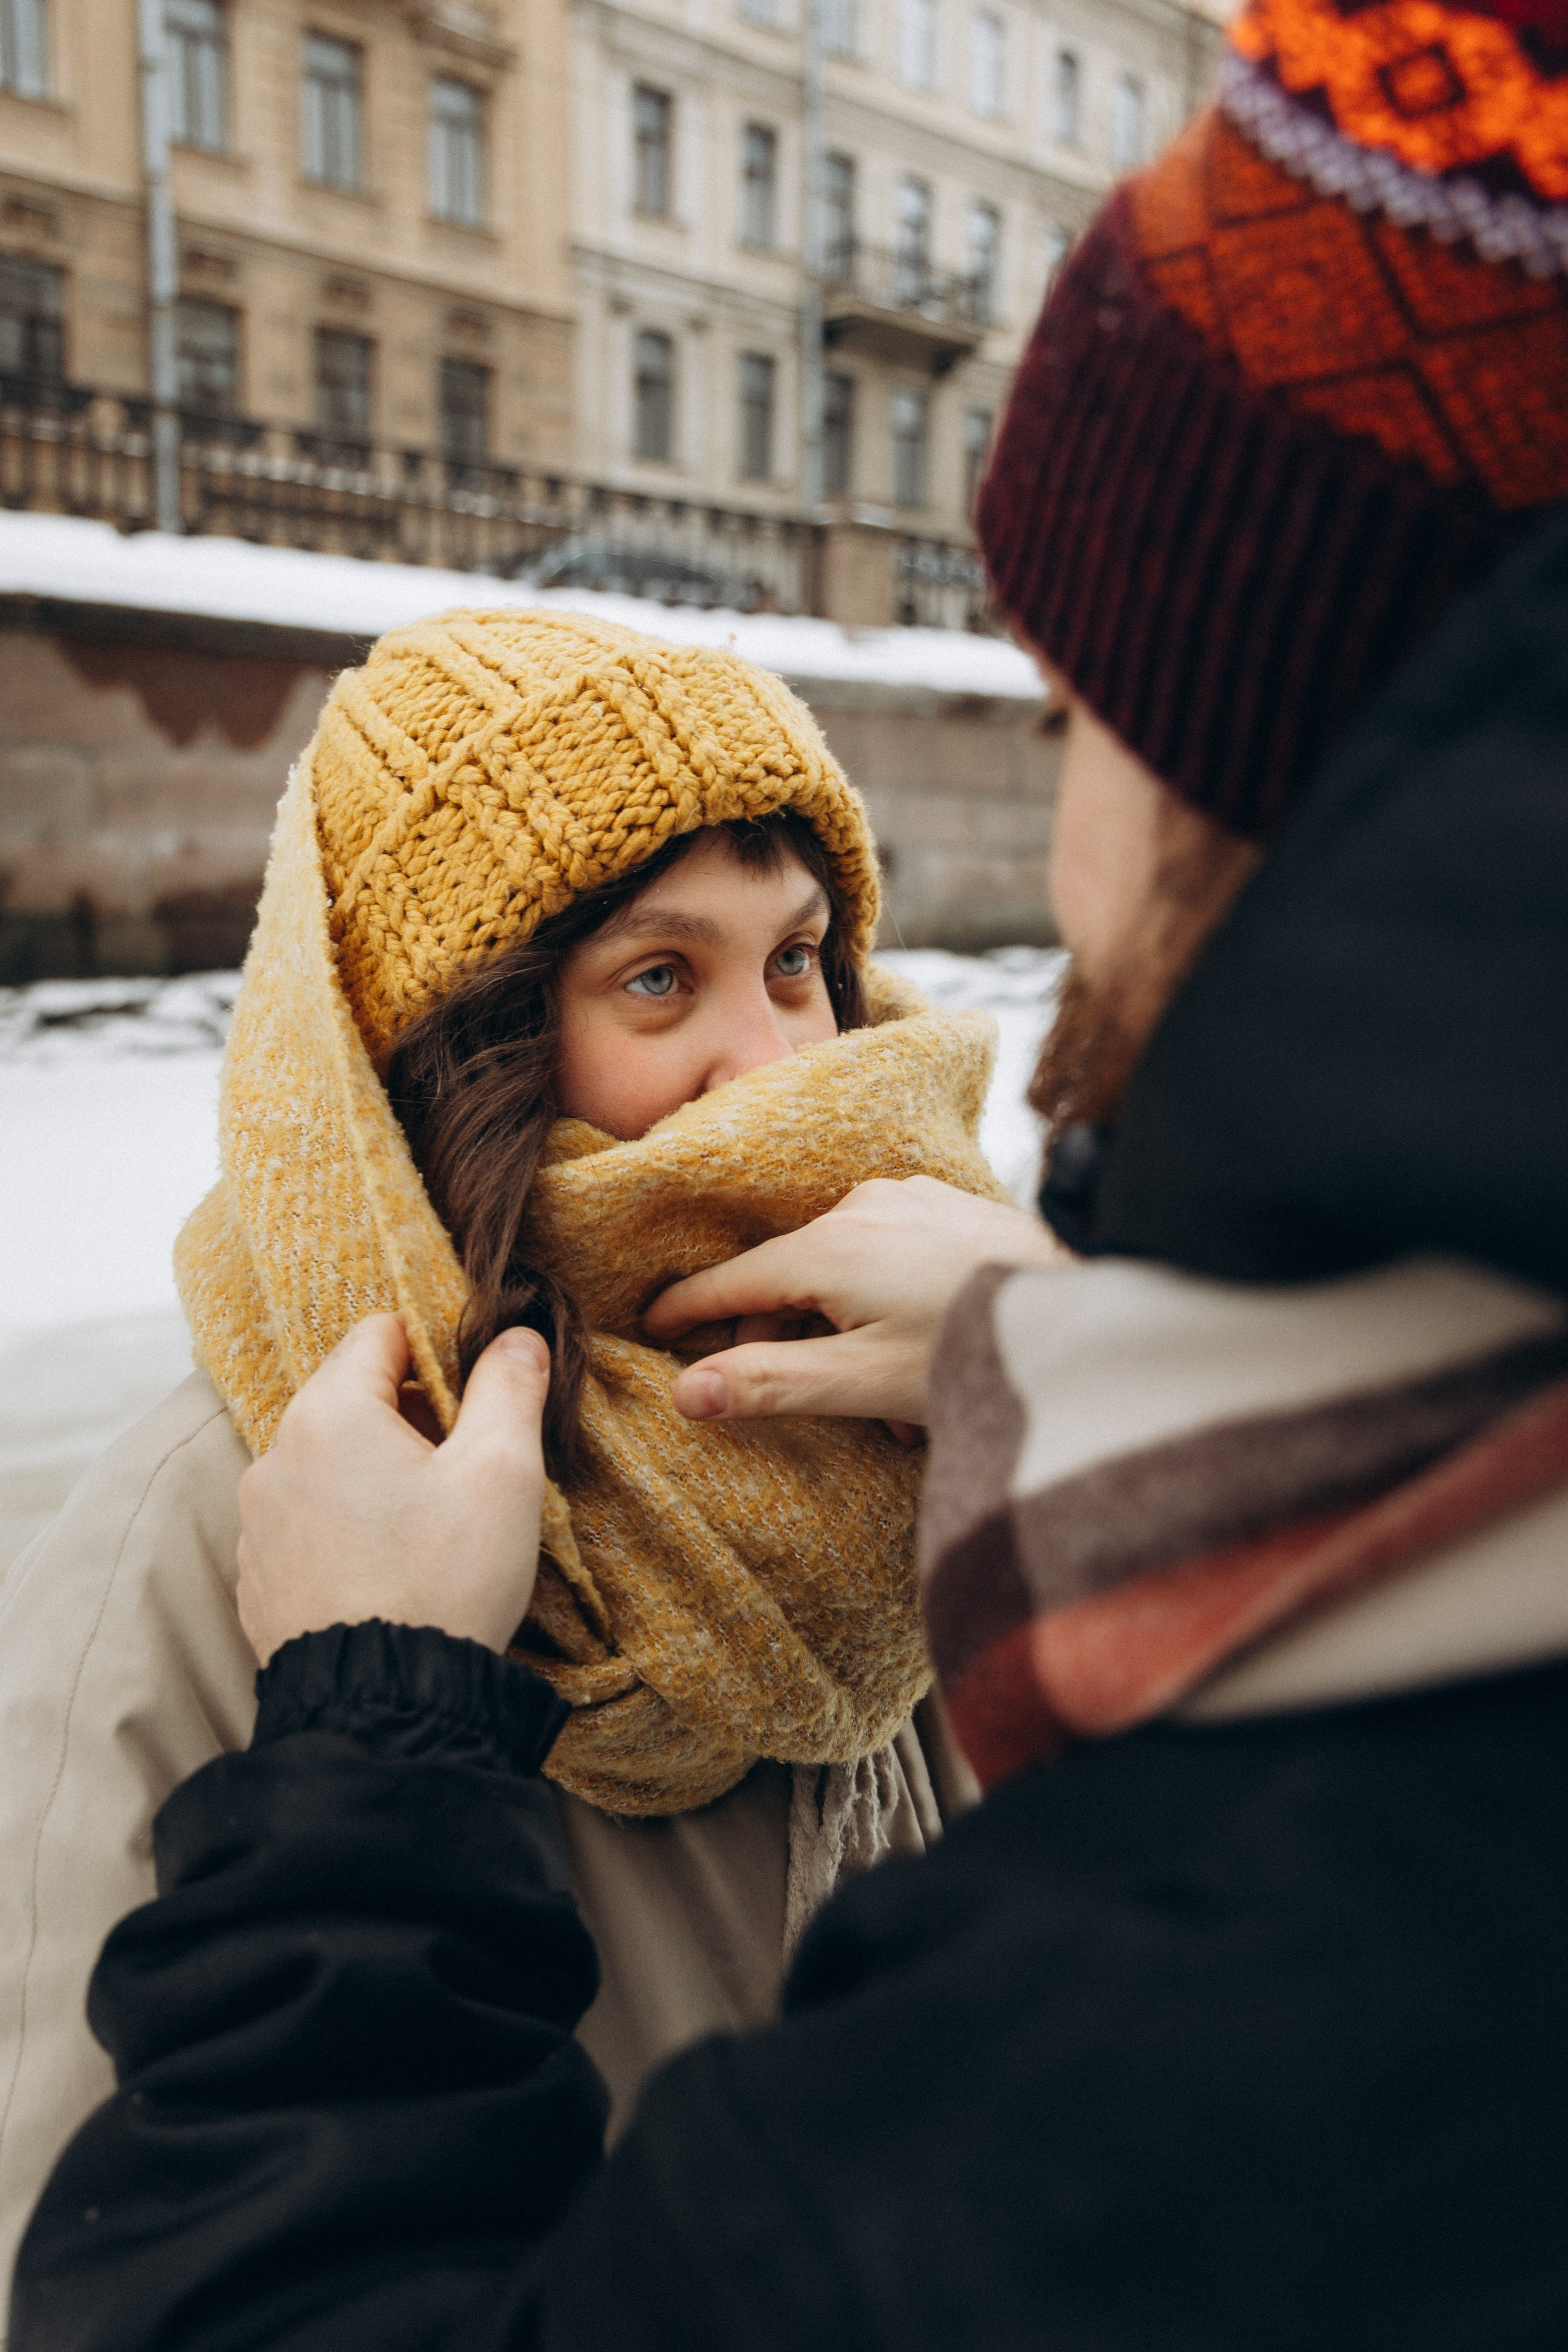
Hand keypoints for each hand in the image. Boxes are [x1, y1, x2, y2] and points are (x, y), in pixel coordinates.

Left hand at [237, 1315, 551, 1667]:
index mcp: (329, 1413)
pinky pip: (308, 1524)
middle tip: (466, 1471)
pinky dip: (348, 1529)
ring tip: (431, 1530)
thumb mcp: (502, 1472)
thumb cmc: (446, 1580)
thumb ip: (510, 1388)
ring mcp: (258, 1523)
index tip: (478, 1399)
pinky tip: (392, 1570)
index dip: (438, 1352)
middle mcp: (274, 1457)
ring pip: (328, 1464)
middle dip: (411, 1419)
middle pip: (351, 1398)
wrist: (384, 1707)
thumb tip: (516, 1337)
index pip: (381, 1333)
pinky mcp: (259, 1579)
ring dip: (377, 1476)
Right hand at [642, 1176, 1062, 1427]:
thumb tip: (684, 1395)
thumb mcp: (862, 1384)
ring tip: (892, 1403)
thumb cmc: (973, 1354)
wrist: (1083, 1321)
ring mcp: (913, 1201)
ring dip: (848, 1331)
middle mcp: (864, 1208)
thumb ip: (770, 1385)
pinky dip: (888, 1303)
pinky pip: (892, 1255)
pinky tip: (923, 1352)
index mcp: (829, 1248)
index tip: (654, 1326)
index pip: (734, 1281)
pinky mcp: (953, 1206)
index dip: (690, 1309)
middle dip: (789, 1342)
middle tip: (812, 1402)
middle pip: (790, 1278)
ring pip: (845, 1270)